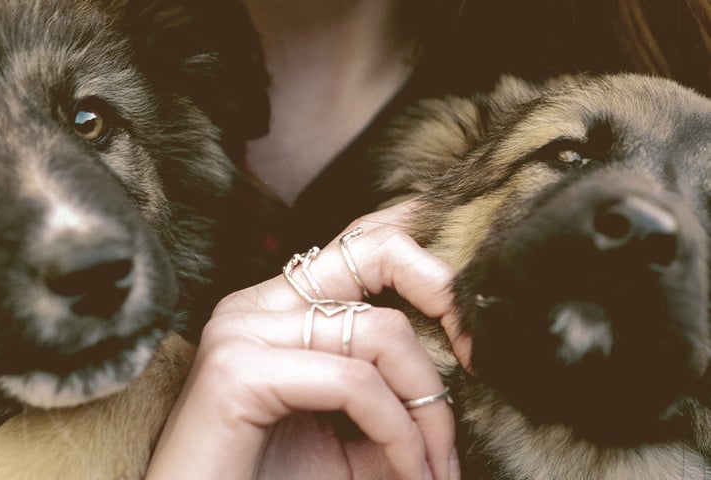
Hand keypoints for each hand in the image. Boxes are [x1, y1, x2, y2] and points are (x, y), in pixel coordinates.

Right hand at [146, 200, 470, 479]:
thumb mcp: (354, 440)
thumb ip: (397, 399)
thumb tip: (463, 374)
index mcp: (280, 310)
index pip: (360, 245)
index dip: (424, 262)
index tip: (470, 329)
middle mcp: (258, 306)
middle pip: (374, 250)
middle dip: (442, 292)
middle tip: (477, 358)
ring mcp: (243, 331)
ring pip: (379, 332)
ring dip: (426, 411)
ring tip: (432, 472)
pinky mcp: (238, 371)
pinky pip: (353, 383)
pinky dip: (398, 435)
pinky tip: (408, 475)